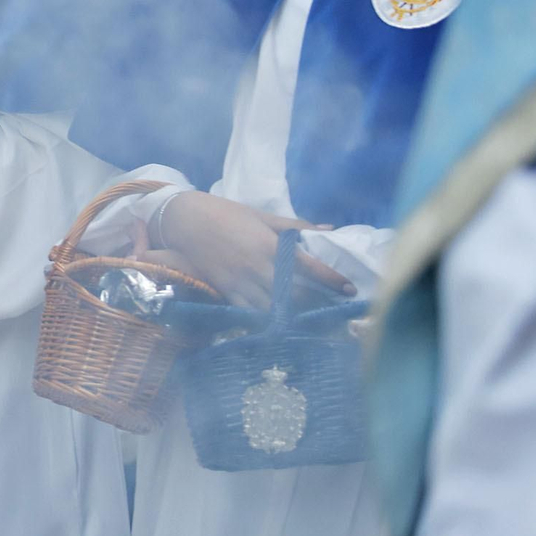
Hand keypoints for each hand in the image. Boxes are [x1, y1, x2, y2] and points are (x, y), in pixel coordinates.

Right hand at [156, 190, 354, 307]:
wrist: (185, 219)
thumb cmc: (225, 213)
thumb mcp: (261, 215)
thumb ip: (293, 226)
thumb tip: (326, 229)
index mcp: (270, 244)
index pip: (309, 266)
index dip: (331, 279)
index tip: (350, 289)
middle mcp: (258, 266)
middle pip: (295, 292)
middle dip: (315, 302)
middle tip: (332, 309)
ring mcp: (241, 280)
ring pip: (272, 306)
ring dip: (291, 313)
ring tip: (308, 319)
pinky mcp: (225, 289)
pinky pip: (248, 311)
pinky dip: (263, 318)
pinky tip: (276, 322)